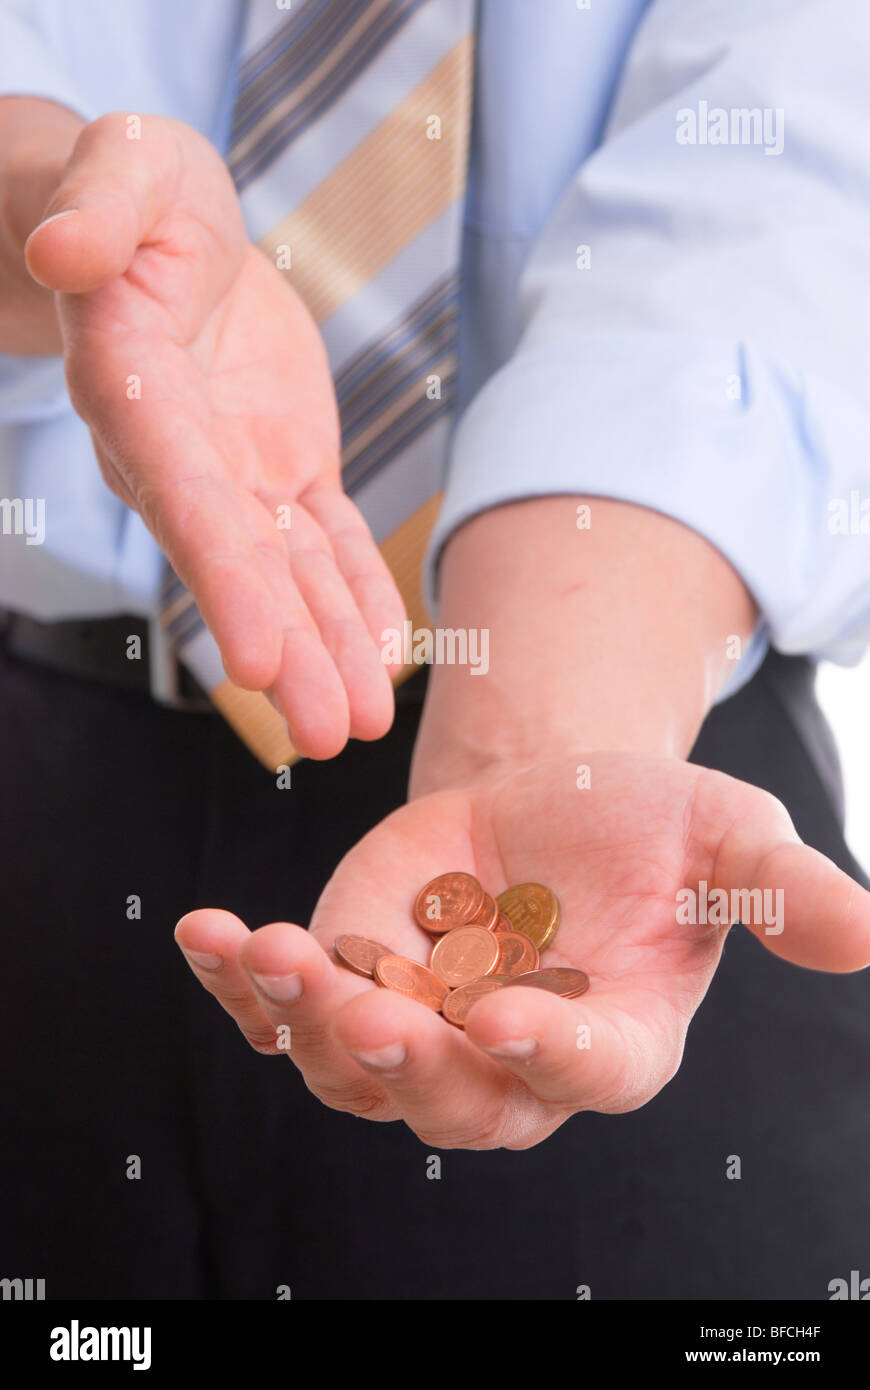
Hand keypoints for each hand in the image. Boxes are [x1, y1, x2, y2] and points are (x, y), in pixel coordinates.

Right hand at [25, 114, 404, 756]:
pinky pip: (327, 540)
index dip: (221, 576)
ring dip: (328, 648)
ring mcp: (237, 471)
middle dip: (286, 650)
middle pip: (240, 563)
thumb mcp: (125, 165)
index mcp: (137, 389)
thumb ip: (98, 207)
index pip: (183, 496)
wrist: (168, 232)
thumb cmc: (136, 189)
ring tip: (360, 725)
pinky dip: (358, 595)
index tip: (256, 659)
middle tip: (325, 735)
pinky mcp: (284, 467)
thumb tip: (63, 250)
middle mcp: (182, 454)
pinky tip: (388, 654)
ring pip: (289, 570)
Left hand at [175, 752, 869, 1148]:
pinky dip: (237, 981)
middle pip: (455, 1101)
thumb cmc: (646, 823)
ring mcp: (420, 1027)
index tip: (505, 1018)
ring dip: (306, 1019)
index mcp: (613, 1038)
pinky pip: (283, 1009)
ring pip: (355, 1068)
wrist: (550, 795)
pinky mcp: (352, 981)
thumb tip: (868, 935)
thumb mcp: (722, 833)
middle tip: (373, 1006)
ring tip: (266, 950)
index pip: (590, 1075)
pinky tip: (203, 934)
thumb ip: (780, 889)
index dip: (550, 1058)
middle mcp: (509, 1060)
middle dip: (409, 1063)